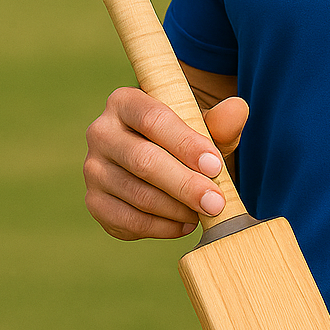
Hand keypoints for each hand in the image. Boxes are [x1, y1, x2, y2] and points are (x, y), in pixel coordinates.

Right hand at [83, 87, 248, 239]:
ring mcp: (92, 168)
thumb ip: (221, 120)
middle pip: (143, 160)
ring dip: (176, 208)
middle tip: (216, 202)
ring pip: (136, 194)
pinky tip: (185, 224)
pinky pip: (127, 220)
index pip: (154, 120)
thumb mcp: (205, 126)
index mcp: (125, 102)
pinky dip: (161, 227)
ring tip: (204, 212)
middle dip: (184, 185)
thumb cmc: (186, 140)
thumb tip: (237, 110)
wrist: (164, 161)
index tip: (215, 166)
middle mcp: (101, 132)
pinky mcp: (94, 201)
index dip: (186, 144)